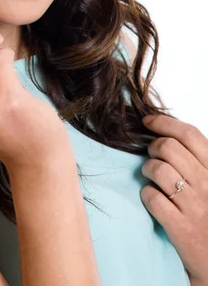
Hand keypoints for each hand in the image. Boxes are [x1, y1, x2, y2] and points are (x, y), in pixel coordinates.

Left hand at [141, 113, 207, 282]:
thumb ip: (196, 160)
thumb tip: (167, 132)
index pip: (190, 134)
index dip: (164, 122)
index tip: (148, 121)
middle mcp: (207, 185)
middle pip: (168, 148)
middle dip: (153, 147)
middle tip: (152, 155)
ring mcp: (194, 206)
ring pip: (158, 169)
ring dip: (147, 169)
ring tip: (151, 177)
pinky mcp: (180, 228)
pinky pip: (152, 197)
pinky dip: (147, 194)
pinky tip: (153, 198)